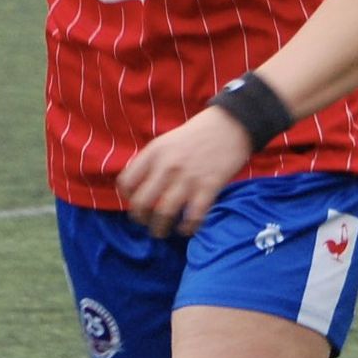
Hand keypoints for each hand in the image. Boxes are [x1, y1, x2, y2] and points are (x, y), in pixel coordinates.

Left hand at [115, 106, 253, 237]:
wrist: (230, 124)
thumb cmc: (196, 135)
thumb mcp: (165, 142)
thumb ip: (151, 162)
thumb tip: (139, 187)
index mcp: (153, 153)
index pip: (126, 182)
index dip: (127, 197)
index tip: (134, 203)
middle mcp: (166, 166)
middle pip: (141, 202)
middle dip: (140, 218)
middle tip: (146, 222)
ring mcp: (187, 178)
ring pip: (164, 213)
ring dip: (160, 228)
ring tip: (161, 232)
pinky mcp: (209, 187)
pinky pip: (193, 216)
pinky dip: (187, 227)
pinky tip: (186, 229)